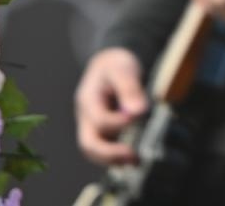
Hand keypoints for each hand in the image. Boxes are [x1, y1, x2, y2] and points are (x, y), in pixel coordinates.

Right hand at [75, 47, 146, 165]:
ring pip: (94, 152)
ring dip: (113, 159)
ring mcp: (92, 127)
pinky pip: (105, 150)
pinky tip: (135, 158)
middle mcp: (86, 117)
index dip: (118, 123)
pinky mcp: (103, 133)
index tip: (138, 117)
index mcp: (88, 100)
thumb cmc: (115, 64)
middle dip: (109, 153)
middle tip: (132, 156)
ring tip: (135, 161)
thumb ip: (129, 88)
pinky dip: (117, 157)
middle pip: (88, 143)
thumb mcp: (123, 69)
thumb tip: (138, 111)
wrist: (110, 64)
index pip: (99, 119)